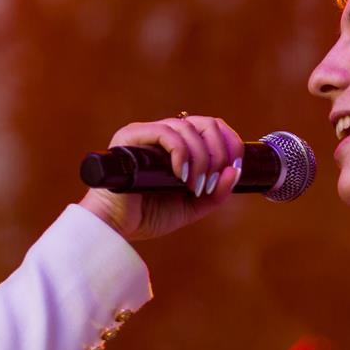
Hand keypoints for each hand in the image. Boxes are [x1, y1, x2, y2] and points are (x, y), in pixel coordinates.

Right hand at [76, 114, 243, 240]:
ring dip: (201, 158)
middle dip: (219, 150)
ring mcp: (145, 134)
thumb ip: (215, 194)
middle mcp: (161, 135)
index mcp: (176, 147)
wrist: (114, 227)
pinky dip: (181, 152)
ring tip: (195, 186)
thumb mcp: (191, 207)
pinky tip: (182, 175)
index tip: (235, 166)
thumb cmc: (146, 216)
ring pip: (187, 128)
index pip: (210, 128)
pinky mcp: (131, 137)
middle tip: (214, 179)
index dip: (229, 142)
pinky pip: (166, 132)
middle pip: (205, 123)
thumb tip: (234, 171)